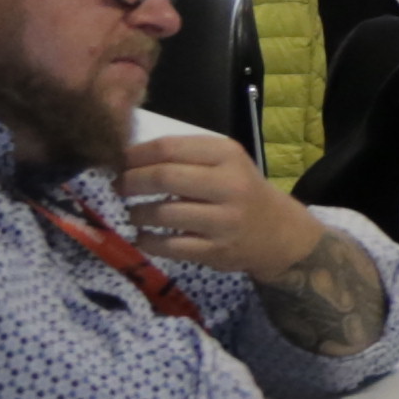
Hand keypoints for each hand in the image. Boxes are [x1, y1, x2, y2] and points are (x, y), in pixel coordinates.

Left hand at [113, 129, 331, 283]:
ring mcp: (224, 221)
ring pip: (162, 213)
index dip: (135, 155)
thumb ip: (184, 156)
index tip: (120, 162)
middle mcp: (229, 185)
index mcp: (228, 155)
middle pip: (163, 177)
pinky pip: (168, 246)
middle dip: (130, 182)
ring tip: (135, 213)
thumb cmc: (242, 191)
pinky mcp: (216, 251)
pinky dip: (147, 240)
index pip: (168, 148)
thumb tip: (128, 158)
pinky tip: (145, 236)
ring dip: (137, 213)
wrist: (279, 233)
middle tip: (119, 187)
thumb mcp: (224, 162)